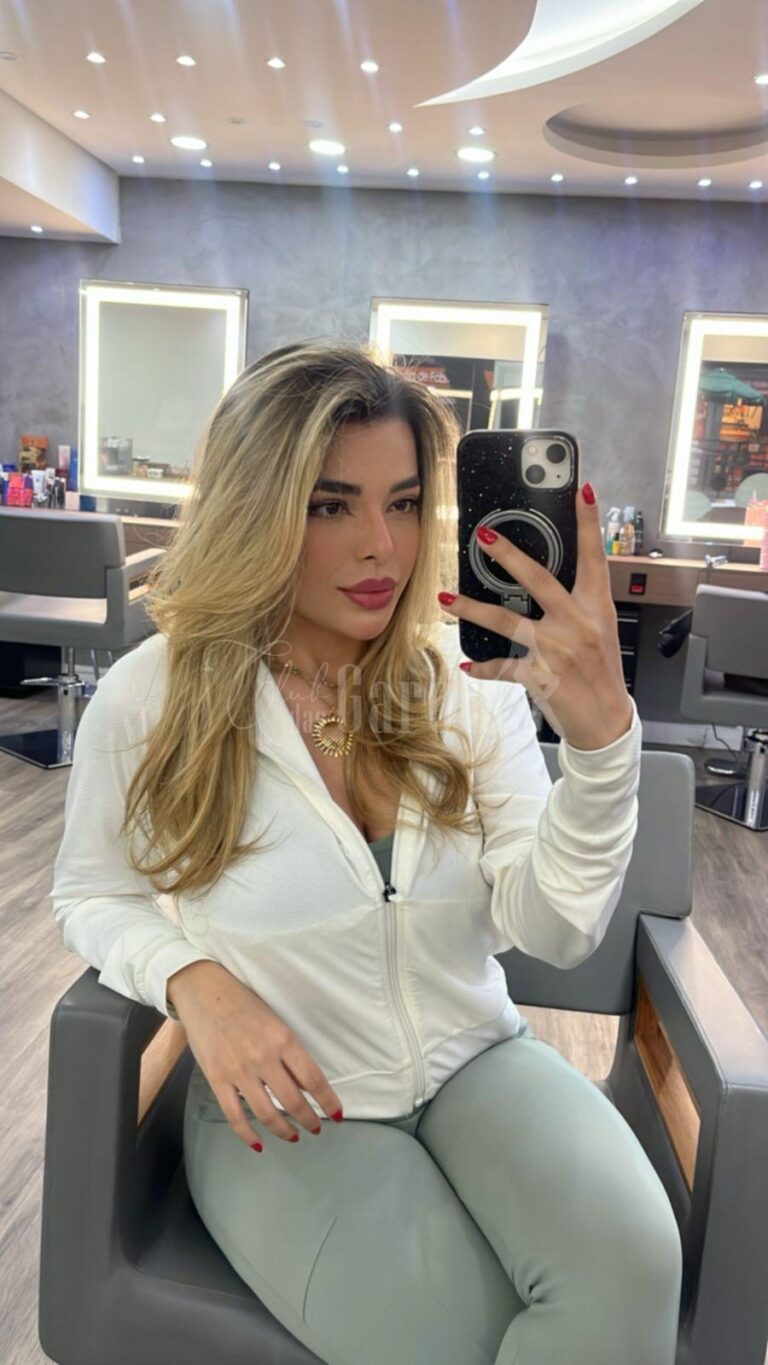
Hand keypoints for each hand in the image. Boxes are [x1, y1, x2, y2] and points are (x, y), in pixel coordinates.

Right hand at [167, 961, 343, 1148]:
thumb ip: (290, 1054)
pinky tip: (259, 1144)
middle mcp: (263, 1058)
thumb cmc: (243, 1003)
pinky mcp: (217, 1079)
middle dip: (308, 1120)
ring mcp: (238, 1071)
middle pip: (292, 1101)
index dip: (327, 1101)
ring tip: (293, 1136)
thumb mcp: (275, 1022)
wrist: (204, 993)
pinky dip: (248, 1135)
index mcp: (283, 1039)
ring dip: (283, 1130)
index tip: (336, 1115)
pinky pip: (235, 1115)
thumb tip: (306, 1086)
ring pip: (266, 1113)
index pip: (313, 1078)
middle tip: (316, 1129)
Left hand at [439, 483, 633, 750]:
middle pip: (539, 580)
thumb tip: (544, 580)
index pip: (594, 557)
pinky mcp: (539, 676)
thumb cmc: (601, 673)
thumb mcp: (599, 631)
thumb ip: (577, 604)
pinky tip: (468, 664)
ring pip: (506, 622)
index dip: (589, 522)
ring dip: (471, 608)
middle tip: (484, 534)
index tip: (581, 489)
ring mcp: (557, 649)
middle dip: (509, 555)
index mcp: (596, 607)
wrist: (607, 722)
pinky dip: (483, 667)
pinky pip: (503, 668)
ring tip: (445, 598)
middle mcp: (577, 623)